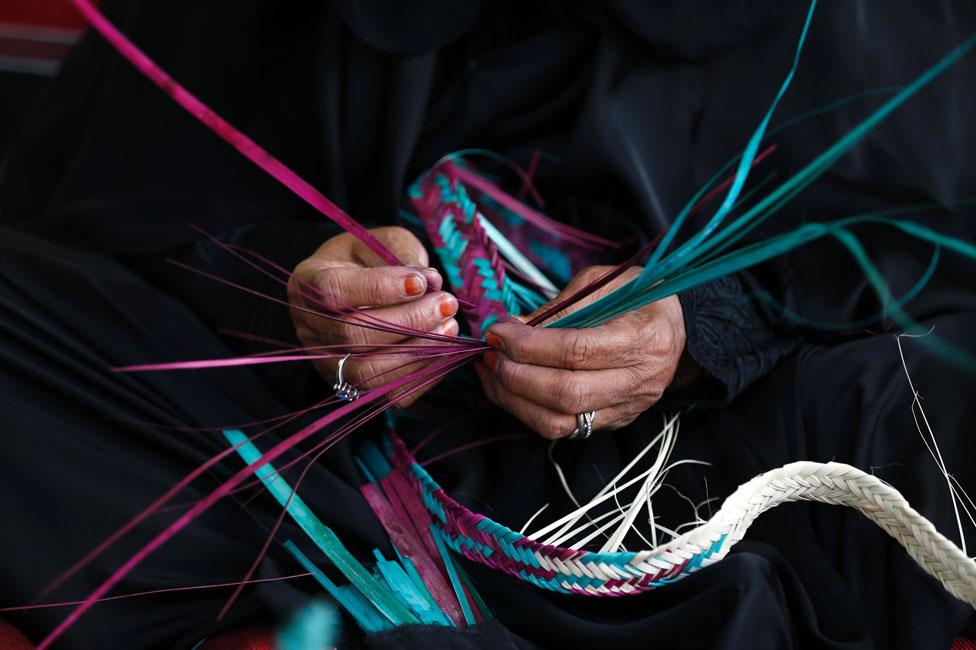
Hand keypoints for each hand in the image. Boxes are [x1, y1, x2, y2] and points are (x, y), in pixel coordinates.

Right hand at [288, 226, 458, 405]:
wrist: (353, 288)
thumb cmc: (367, 260)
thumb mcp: (380, 241)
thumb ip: (401, 255)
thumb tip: (431, 282)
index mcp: (308, 283)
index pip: (334, 291)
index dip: (380, 288)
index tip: (422, 281)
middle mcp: (310, 328)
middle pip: (353, 335)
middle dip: (408, 321)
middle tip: (446, 304)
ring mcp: (327, 362)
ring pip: (367, 372)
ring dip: (417, 352)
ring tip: (450, 328)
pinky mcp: (352, 386)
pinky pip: (387, 394)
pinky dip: (421, 376)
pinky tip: (444, 351)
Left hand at [476, 266, 691, 438]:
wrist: (680, 327)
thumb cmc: (640, 296)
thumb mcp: (603, 283)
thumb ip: (559, 307)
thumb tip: (512, 328)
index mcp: (644, 338)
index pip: (577, 351)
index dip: (529, 345)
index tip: (498, 331)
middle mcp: (639, 381)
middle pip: (566, 394)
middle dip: (516, 375)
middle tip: (490, 354)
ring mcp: (627, 408)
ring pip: (560, 422)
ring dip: (514, 401)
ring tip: (491, 373)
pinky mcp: (614, 422)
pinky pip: (564, 429)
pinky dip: (528, 411)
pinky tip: (509, 388)